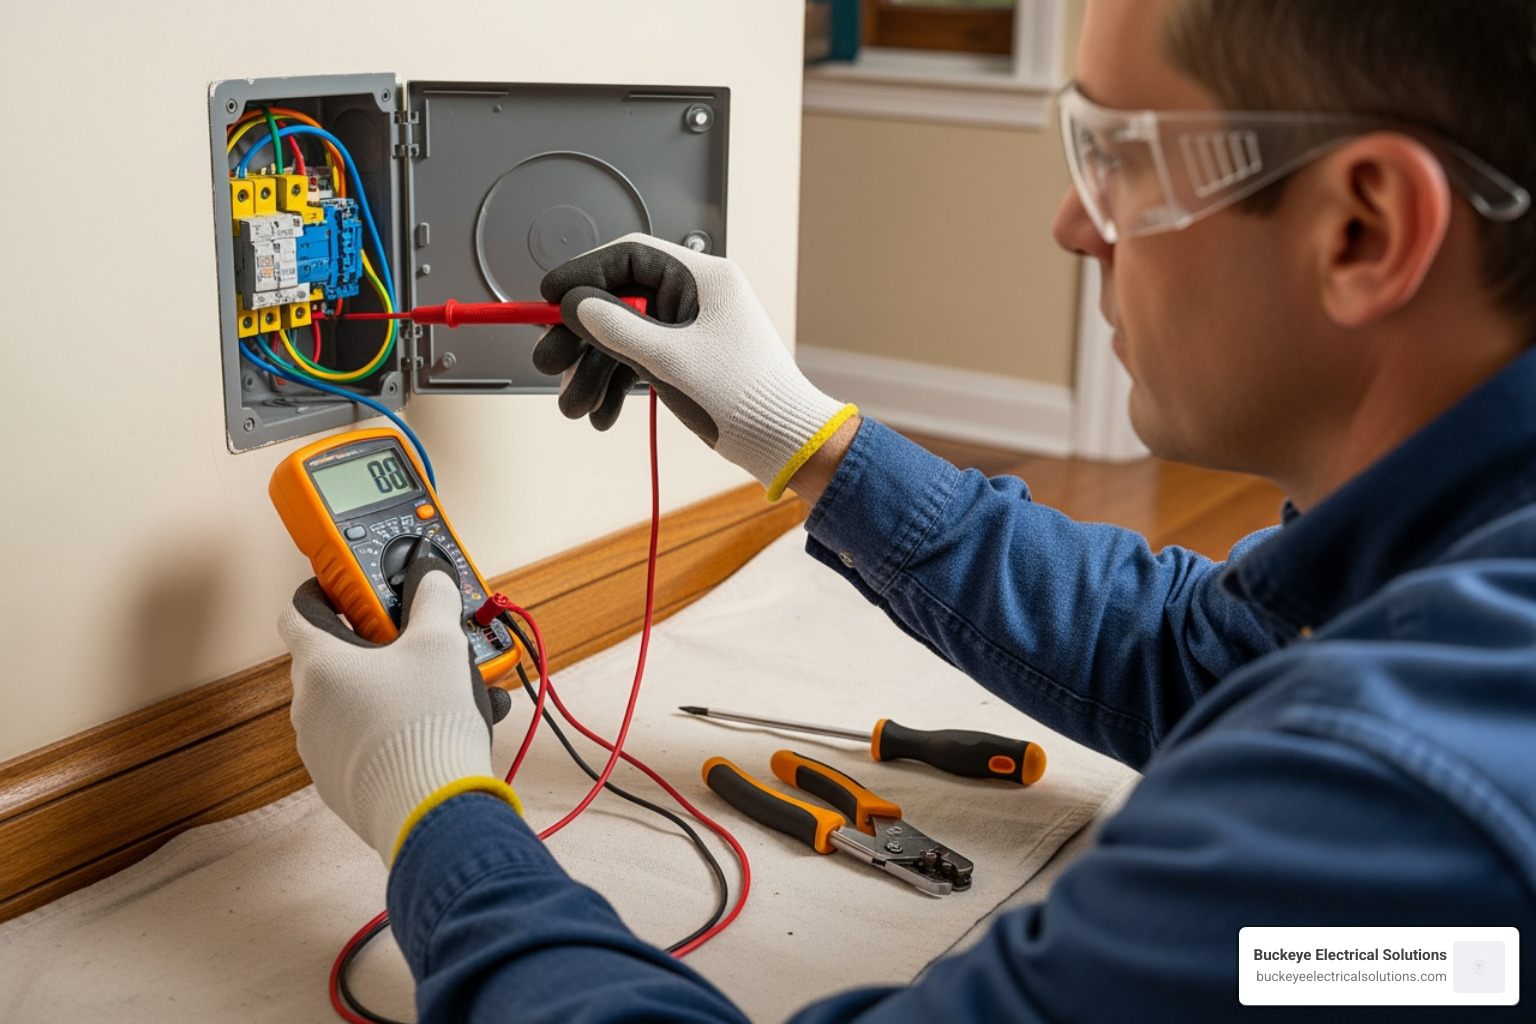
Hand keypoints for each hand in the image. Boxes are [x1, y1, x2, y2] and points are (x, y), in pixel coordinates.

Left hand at [277, 559, 517, 864]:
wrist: (432, 811)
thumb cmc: (425, 725)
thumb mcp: (441, 644)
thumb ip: (434, 599)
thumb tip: (431, 577)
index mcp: (320, 664)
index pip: (299, 609)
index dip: (326, 591)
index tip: (356, 589)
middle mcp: (308, 706)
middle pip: (335, 657)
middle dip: (377, 644)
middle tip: (416, 640)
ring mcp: (320, 748)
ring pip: (352, 702)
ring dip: (390, 689)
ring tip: (442, 690)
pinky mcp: (340, 783)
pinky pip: (363, 742)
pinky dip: (392, 729)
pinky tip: (436, 729)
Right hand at [535, 233, 856, 499]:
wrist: (783, 441)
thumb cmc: (742, 397)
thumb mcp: (668, 360)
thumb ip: (615, 328)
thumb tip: (572, 304)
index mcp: (702, 278)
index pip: (628, 257)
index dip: (582, 274)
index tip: (546, 299)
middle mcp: (696, 295)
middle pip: (619, 300)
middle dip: (580, 337)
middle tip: (546, 362)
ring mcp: (692, 327)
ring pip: (625, 337)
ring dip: (594, 371)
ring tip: (572, 407)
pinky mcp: (689, 357)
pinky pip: (641, 360)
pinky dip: (618, 385)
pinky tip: (602, 415)